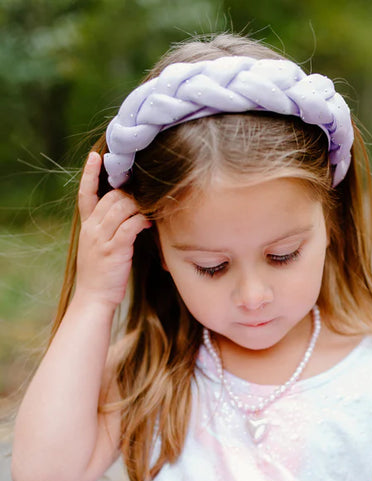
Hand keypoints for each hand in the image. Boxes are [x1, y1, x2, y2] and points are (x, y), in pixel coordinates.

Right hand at [75, 152, 150, 308]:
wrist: (93, 298)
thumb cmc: (100, 275)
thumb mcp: (97, 247)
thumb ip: (106, 229)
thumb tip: (126, 215)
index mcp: (86, 226)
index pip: (84, 194)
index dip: (89, 174)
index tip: (95, 156)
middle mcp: (91, 229)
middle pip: (110, 196)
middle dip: (128, 191)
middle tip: (145, 192)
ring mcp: (102, 238)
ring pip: (120, 207)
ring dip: (138, 204)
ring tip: (151, 206)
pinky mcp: (114, 250)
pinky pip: (129, 226)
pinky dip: (141, 220)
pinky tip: (150, 222)